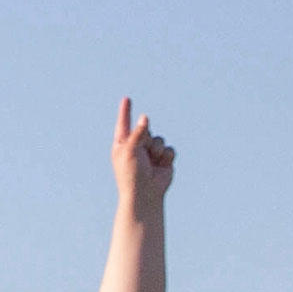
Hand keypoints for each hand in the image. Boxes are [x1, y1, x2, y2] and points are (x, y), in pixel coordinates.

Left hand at [111, 97, 174, 213]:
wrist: (145, 192)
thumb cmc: (131, 173)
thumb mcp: (131, 150)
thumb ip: (138, 133)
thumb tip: (144, 117)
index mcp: (123, 144)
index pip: (124, 123)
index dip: (126, 111)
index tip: (126, 99)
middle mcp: (137, 146)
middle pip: (147, 130)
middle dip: (147, 140)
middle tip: (142, 154)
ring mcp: (151, 152)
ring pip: (160, 139)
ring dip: (157, 149)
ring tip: (151, 162)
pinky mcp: (163, 159)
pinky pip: (169, 149)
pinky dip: (166, 156)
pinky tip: (161, 167)